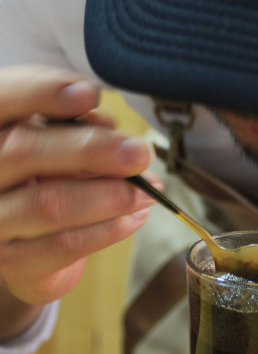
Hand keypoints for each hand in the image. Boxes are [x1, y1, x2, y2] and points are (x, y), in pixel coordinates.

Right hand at [0, 66, 154, 310]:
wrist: (27, 244)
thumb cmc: (46, 177)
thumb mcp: (54, 140)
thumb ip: (73, 125)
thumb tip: (105, 123)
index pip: (1, 99)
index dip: (40, 92)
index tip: (88, 94)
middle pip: (23, 151)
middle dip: (90, 149)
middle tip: (138, 153)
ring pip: (48, 203)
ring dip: (109, 195)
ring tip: (147, 190)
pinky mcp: (12, 261)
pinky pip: (64, 245)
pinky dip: (107, 230)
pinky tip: (135, 217)